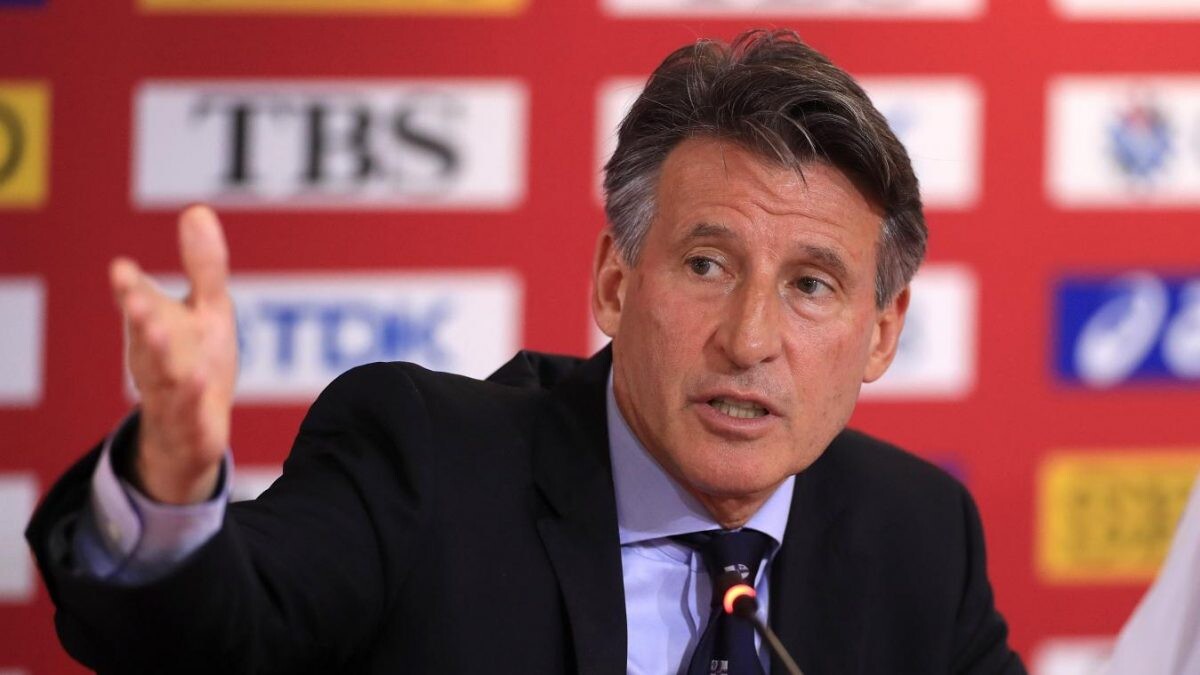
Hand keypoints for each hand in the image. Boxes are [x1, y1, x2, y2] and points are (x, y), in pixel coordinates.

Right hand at [110, 205, 236, 504]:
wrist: (191, 436)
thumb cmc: (197, 362)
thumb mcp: (208, 312)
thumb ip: (204, 267)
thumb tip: (197, 209)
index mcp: (156, 331)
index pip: (140, 306)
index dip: (131, 290)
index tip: (122, 269)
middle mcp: (157, 363)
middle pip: (147, 341)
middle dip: (141, 321)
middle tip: (137, 301)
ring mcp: (172, 398)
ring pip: (163, 379)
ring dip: (160, 359)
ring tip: (159, 336)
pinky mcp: (192, 429)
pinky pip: (191, 419)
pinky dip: (193, 404)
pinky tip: (202, 384)